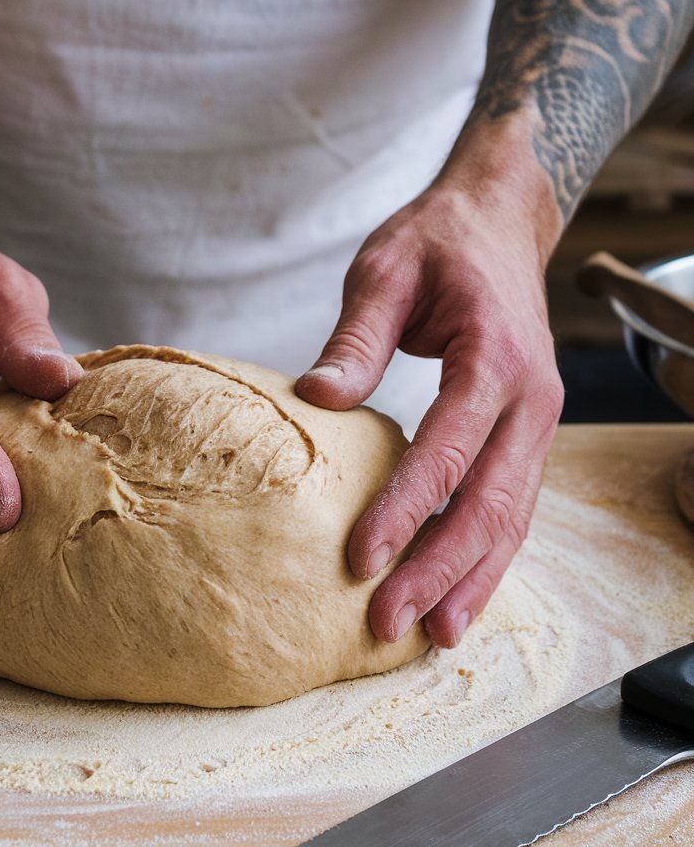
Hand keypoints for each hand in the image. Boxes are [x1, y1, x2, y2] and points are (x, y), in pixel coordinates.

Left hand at [295, 176, 563, 648]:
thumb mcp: (386, 270)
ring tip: (432, 634)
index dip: (406, 508)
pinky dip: (487, 553)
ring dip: (471, 578)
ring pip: (512, 516)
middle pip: (490, 502)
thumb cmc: (438, 240)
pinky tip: (457, 592)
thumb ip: (355, 337)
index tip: (360, 556)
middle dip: (438, 568)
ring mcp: (538, 419)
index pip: (450, 449)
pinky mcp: (526, 430)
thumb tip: (315, 398)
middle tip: (387, 620)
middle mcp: (532, 397)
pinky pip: (512, 503)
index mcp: (496, 356)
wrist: (499, 219)